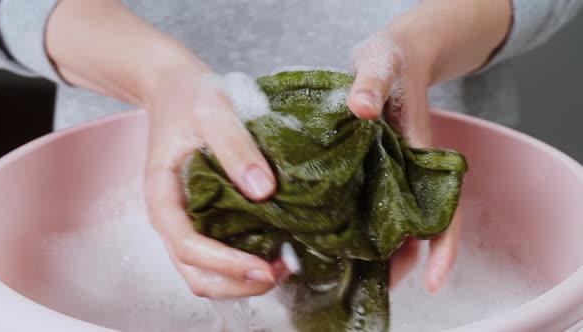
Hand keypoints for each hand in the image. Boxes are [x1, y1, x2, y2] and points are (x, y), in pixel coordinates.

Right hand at [46, 1, 280, 298]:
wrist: (176, 88)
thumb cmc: (189, 96)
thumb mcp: (213, 111)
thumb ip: (235, 147)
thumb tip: (263, 190)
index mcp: (162, 195)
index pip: (188, 245)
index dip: (226, 263)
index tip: (265, 267)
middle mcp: (170, 216)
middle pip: (195, 272)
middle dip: (237, 282)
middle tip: (279, 271)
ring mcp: (184, 219)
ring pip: (204, 272)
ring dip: (239, 280)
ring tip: (279, 267)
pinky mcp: (200, 215)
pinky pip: (215, 253)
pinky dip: (241, 263)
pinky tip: (270, 249)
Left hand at [346, 0, 510, 290]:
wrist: (392, 54)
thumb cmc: (391, 57)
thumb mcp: (379, 62)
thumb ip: (370, 83)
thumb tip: (361, 109)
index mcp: (420, 155)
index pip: (442, 211)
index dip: (442, 249)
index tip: (433, 282)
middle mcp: (407, 170)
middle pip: (413, 228)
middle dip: (398, 262)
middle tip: (371, 289)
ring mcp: (389, 171)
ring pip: (390, 220)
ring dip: (376, 248)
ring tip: (348, 273)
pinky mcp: (369, 166)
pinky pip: (369, 202)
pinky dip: (359, 222)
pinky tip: (334, 235)